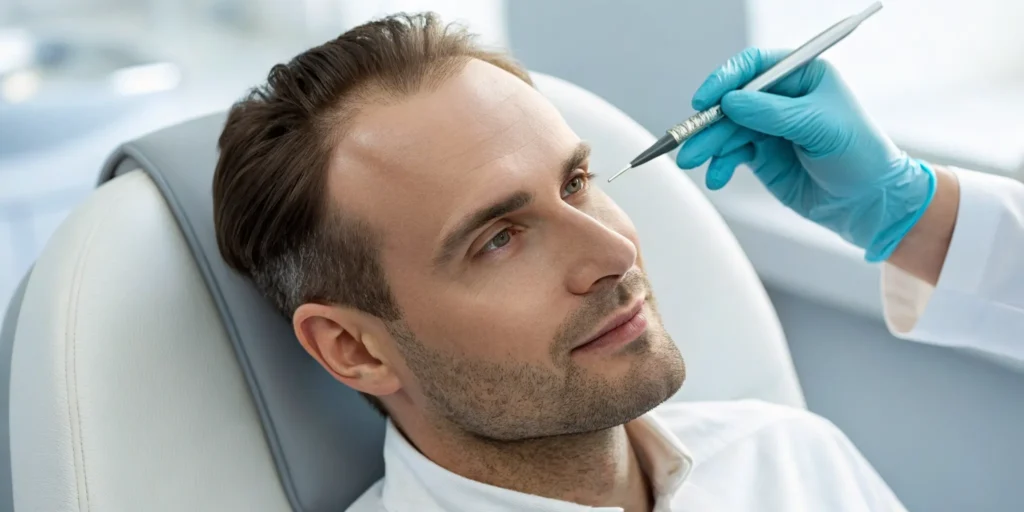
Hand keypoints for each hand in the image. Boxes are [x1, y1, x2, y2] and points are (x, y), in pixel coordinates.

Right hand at [675, 48, 935, 261]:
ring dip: (708, 145)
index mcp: (802, 77)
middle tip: (688, 140)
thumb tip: (730, 102)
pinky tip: (716, 177)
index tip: (706, 99)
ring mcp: (769, 127)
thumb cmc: (860, 155)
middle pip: (733, 101)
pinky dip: (719, 165)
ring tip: (694, 161)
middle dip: (709, 121)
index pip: (754, 67)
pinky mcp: (762, 155)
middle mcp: (782, 99)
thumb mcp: (820, 128)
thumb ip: (773, 114)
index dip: (726, 79)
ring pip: (727, 130)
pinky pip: (731, 154)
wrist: (868, 203)